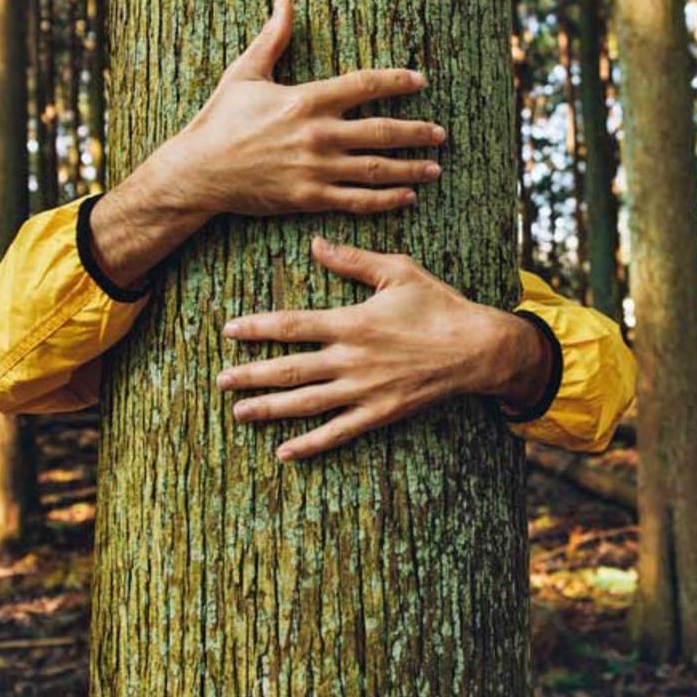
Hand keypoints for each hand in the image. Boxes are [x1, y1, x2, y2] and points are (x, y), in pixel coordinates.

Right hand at [87, 0, 447, 289]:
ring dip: (410, 169)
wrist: (199, 171)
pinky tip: (406, 197)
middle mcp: (317, 133)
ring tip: (434, 169)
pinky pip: (357, 199)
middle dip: (416, 132)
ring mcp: (316, 168)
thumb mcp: (245, 73)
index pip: (363, 85)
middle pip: (382, 131)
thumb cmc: (220, 120)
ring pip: (376, 169)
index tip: (419, 81)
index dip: (396, 81)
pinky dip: (385, 200)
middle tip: (440, 133)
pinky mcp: (310, 197)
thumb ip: (272, 38)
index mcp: (306, 99)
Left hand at [217, 238, 554, 461]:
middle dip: (250, 375)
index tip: (228, 331)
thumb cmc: (439, 305)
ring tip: (238, 413)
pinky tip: (284, 452)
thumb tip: (316, 244)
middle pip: (289, 369)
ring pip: (305, 403)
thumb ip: (354, 260)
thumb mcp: (398, 271)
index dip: (257, 328)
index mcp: (351, 322)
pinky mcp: (379, 414)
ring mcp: (363, 391)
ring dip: (269, 409)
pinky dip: (310, 444)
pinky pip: (338, 432)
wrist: (477, 349)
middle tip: (219, 381)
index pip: (292, 325)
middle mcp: (350, 360)